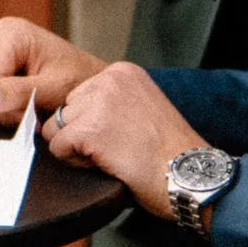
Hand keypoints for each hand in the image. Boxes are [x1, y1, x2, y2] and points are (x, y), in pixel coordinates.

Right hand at [0, 16, 105, 123]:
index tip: (29, 114)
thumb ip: (18, 92)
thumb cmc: (79, 80)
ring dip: (0, 108)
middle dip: (0, 108)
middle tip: (30, 111)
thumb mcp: (52, 89)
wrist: (89, 78)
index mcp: (10, 33)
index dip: (2, 107)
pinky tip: (20, 101)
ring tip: (28, 106)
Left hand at [42, 62, 207, 219]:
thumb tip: (71, 113)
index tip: (122, 135)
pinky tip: (108, 163)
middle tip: (117, 149)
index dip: (93, 123)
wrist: (191, 174)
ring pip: (56, 128)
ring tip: (113, 156)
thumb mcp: (142, 107)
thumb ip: (110, 102)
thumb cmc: (170, 152)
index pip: (79, 96)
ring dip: (77, 149)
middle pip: (65, 109)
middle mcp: (108, 79)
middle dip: (81, 134)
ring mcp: (98, 103)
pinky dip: (75, 162)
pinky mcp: (88, 129)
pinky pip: (57, 147)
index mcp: (122, 72)